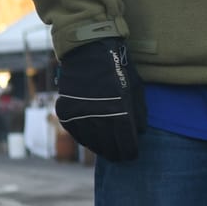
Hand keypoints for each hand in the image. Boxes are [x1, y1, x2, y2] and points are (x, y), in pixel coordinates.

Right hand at [54, 38, 146, 160]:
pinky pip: (76, 134)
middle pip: (109, 148)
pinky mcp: (66, 112)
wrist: (87, 49)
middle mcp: (98, 117)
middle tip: (120, 156)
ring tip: (107, 149)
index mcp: (119, 112)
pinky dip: (85, 138)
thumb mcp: (135, 88)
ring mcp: (80, 115)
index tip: (132, 154)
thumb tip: (140, 133)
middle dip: (117, 154)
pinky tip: (92, 138)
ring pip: (92, 144)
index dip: (130, 153)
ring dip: (101, 148)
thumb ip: (139, 113)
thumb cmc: (117, 67)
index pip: (126, 145)